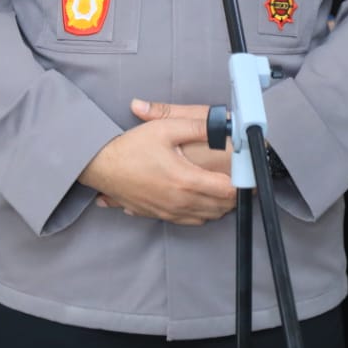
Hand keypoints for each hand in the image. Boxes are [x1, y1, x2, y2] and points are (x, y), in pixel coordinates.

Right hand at [79, 98, 236, 224]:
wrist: (102, 167)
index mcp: (186, 181)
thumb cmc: (132, 148)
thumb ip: (197, 127)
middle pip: (221, 207)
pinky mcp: (160, 216)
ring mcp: (170, 212)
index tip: (244, 173)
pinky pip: (190, 222)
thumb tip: (223, 125)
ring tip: (221, 188)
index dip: (241, 183)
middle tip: (237, 178)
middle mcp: (180, 202)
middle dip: (233, 195)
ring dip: (219, 205)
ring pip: (207, 217)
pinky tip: (200, 199)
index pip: (227, 191)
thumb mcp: (165, 129)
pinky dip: (202, 213)